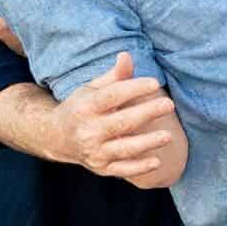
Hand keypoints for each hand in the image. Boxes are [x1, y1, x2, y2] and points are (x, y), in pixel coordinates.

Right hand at [51, 53, 175, 179]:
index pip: (112, 96)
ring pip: (124, 149)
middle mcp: (88, 130)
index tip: (154, 83)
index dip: (133, 88)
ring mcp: (94, 151)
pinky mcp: (101, 167)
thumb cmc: (82, 107)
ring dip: (147, 143)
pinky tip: (156, 162)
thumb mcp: (92, 89)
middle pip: (121, 122)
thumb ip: (114, 76)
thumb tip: (127, 55)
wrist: (57, 137)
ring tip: (168, 136)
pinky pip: (122, 170)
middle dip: (146, 113)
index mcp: (86, 107)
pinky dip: (139, 168)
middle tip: (169, 104)